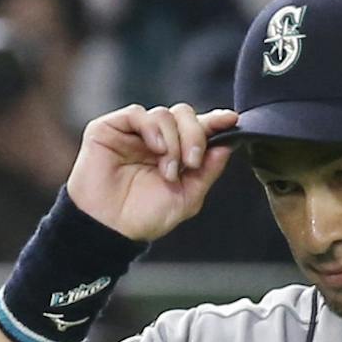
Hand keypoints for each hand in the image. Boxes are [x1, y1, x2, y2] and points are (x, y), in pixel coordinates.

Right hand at [67, 104, 237, 243]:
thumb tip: (226, 146)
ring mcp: (134, 133)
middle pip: (184, 115)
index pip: (198, 129)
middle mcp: (156, 140)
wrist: (110, 228)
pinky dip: (152, 128)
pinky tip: (155, 148)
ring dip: (173, 142)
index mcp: (175, 154)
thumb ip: (208, 172)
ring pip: (164, 114)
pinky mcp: (110, 128)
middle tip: (193, 162)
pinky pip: (138, 113)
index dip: (216, 121)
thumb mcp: (187, 198)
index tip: (231, 120)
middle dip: (195, 135)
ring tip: (167, 170)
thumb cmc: (143, 217)